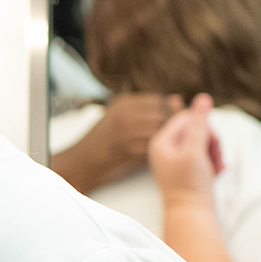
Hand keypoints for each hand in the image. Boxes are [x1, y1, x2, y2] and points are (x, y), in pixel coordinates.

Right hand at [53, 92, 183, 191]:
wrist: (81, 161)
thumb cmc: (105, 141)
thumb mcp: (122, 117)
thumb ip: (149, 109)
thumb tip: (178, 99)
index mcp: (124, 102)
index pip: (161, 102)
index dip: (172, 114)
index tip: (176, 126)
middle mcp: (125, 112)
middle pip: (165, 115)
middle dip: (175, 127)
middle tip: (179, 139)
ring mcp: (125, 130)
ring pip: (163, 131)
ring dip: (170, 141)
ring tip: (171, 148)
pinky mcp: (128, 148)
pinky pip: (156, 147)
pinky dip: (161, 152)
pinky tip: (160, 157)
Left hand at [148, 93, 221, 207]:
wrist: (191, 214)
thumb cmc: (189, 184)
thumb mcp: (195, 150)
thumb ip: (198, 124)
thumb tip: (202, 98)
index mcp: (160, 140)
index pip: (185, 117)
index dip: (203, 126)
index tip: (208, 142)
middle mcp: (165, 148)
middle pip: (195, 129)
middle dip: (210, 141)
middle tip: (213, 156)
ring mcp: (176, 158)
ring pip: (202, 142)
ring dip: (214, 152)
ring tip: (215, 166)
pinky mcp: (186, 169)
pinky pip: (204, 156)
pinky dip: (213, 162)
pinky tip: (215, 172)